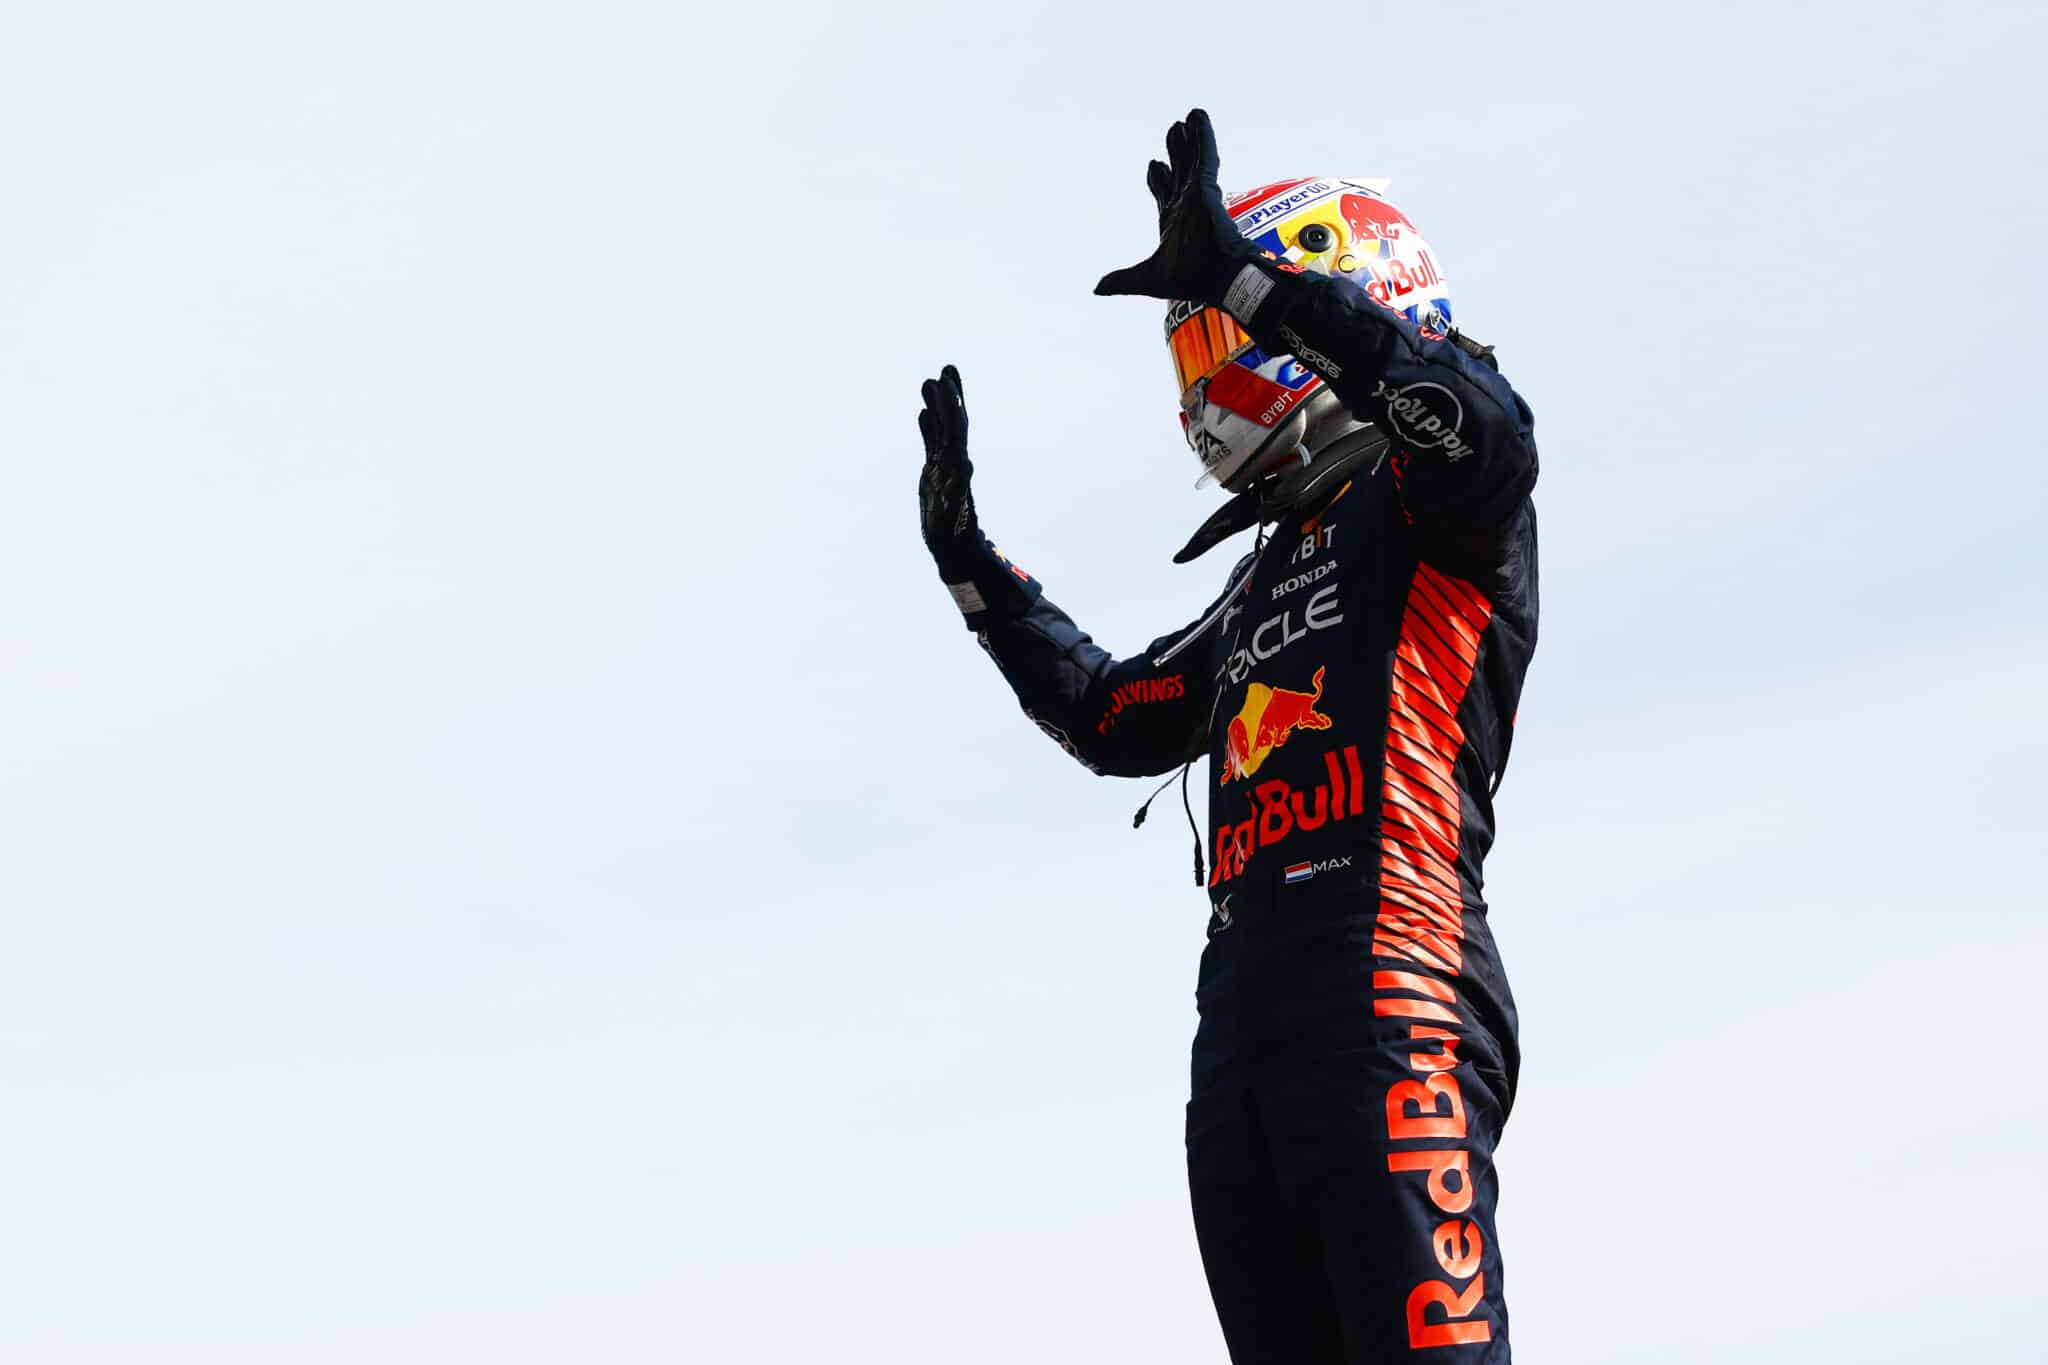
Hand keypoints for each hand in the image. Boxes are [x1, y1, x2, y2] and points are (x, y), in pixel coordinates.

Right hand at [917, 364, 978, 570]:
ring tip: (929, 381)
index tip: (948, 381)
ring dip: (937, 406)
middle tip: (946, 368)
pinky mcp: (934, 474)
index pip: (956, 428)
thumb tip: (966, 466)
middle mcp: (952, 461)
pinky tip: (923, 413)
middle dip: (948, 397)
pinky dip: (928, 427)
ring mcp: (943, 466)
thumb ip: (958, 491)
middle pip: (951, 422)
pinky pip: (931, 444)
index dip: (952, 405)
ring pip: (941, 429)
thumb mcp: (954, 515)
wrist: (953, 548)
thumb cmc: (954, 536)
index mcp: (957, 466)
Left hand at [1095, 109, 1257, 307]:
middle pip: (1180, 170)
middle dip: (1176, 151)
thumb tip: (1097, 288)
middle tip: (1174, 130)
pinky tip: (1198, 116)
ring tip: (1188, 117)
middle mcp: (1186, 205)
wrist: (1215, 278)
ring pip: (1192, 158)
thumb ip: (1122, 280)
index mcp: (1172, 222)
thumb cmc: (1189, 279)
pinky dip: (1203, 135)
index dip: (1158, 179)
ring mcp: (1197, 194)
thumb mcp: (1146, 279)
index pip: (1164, 193)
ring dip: (1190, 138)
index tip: (1153, 166)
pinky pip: (1205, 154)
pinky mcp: (1208, 187)